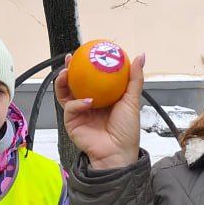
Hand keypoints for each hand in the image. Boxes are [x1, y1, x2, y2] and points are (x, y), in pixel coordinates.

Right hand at [55, 52, 144, 170]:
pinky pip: (70, 107)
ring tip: (67, 73)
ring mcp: (78, 112)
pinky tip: (87, 102)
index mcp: (102, 96)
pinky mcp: (71, 122)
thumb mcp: (132, 100)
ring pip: (65, 92)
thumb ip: (135, 78)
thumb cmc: (127, 130)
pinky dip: (77, 103)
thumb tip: (140, 56)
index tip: (86, 51)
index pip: (91, 76)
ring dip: (63, 81)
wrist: (117, 153)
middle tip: (70, 59)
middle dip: (68, 69)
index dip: (86, 64)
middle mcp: (88, 102)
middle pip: (73, 82)